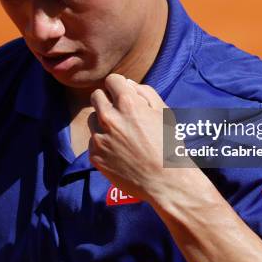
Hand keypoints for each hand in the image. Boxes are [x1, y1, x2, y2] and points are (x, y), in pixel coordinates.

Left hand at [88, 73, 169, 201]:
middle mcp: (109, 118)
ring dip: (103, 121)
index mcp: (128, 104)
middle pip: (95, 96)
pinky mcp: (95, 155)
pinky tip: (119, 150)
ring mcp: (99, 138)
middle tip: (120, 112)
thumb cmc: (169, 145)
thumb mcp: (164, 112)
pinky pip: (93, 140)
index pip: (111, 80)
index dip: (119, 85)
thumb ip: (145, 92)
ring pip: (92, 118)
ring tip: (121, 134)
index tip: (123, 93)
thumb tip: (127, 84)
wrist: (165, 181)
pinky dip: (103, 142)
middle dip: (107, 99)